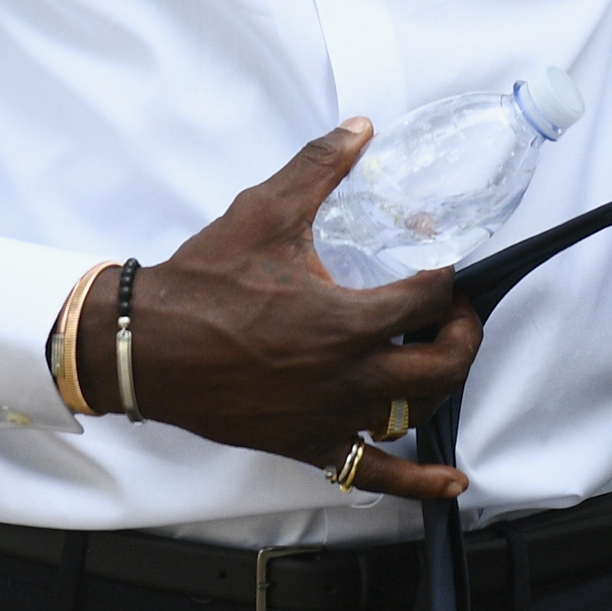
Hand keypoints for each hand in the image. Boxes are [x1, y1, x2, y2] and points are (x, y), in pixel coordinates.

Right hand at [85, 120, 478, 502]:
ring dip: (440, 385)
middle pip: (442, 367)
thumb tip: (359, 128)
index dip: (447, 278)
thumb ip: (319, 166)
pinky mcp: (309, 443)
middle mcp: (348, 377)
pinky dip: (418, 481)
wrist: (149, 344)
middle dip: (462, 335)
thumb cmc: (204, 282)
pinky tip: (449, 482)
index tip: (443, 263)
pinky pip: (374, 473)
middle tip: (455, 312)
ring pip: (416, 415)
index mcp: (346, 320)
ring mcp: (330, 417)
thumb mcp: (265, 210)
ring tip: (438, 357)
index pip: (429, 300)